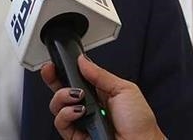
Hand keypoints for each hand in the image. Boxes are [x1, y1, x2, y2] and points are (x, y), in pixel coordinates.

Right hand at [41, 55, 164, 139]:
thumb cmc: (140, 124)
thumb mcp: (125, 89)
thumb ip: (101, 74)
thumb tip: (83, 61)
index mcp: (99, 93)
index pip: (76, 79)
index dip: (64, 70)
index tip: (57, 62)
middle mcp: (87, 106)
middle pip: (61, 90)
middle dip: (53, 78)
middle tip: (52, 71)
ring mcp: (81, 121)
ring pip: (57, 106)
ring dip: (62, 96)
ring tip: (78, 96)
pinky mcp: (76, 136)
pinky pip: (60, 123)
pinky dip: (65, 115)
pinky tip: (78, 111)